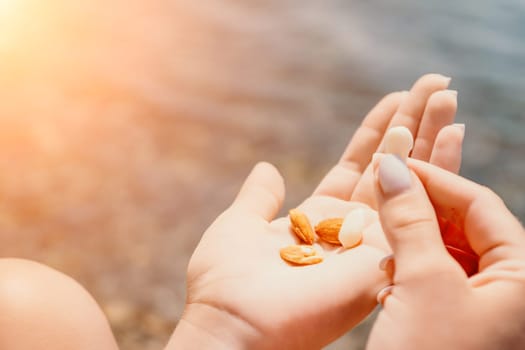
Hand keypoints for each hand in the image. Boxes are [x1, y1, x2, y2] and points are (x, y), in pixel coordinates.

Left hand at [168, 74, 463, 348]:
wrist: (231, 324)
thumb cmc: (227, 280)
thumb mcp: (239, 225)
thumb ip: (259, 197)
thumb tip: (268, 168)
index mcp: (317, 220)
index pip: (358, 168)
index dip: (377, 134)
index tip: (396, 100)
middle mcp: (349, 229)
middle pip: (390, 168)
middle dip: (412, 126)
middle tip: (435, 85)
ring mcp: (369, 242)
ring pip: (408, 180)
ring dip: (428, 137)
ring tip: (445, 94)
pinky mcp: (381, 257)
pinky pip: (413, 206)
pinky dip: (433, 169)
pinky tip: (447, 131)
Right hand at [367, 156, 524, 349]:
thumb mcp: (422, 283)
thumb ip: (409, 219)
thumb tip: (391, 166)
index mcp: (524, 277)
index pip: (480, 205)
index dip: (434, 179)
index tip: (392, 163)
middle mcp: (509, 288)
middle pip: (464, 225)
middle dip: (420, 208)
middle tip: (380, 192)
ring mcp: (481, 305)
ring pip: (444, 249)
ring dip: (410, 239)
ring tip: (381, 239)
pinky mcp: (453, 318)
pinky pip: (432, 275)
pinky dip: (407, 267)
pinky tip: (387, 274)